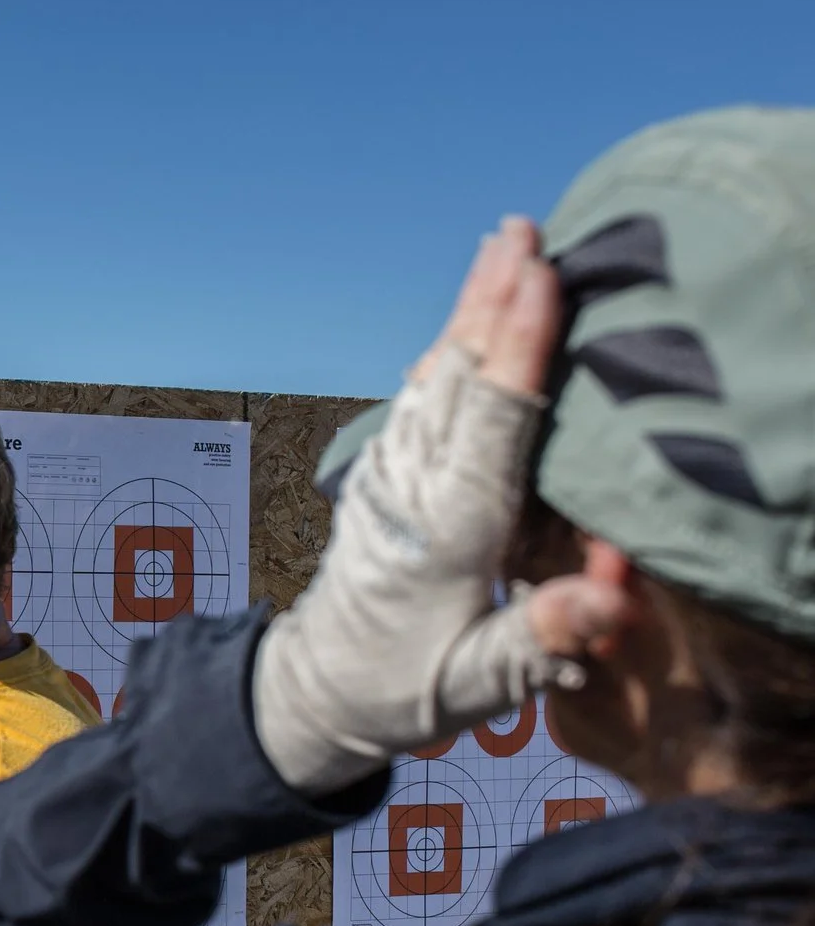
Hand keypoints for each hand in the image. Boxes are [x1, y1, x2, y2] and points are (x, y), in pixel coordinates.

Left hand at [253, 217, 632, 793]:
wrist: (317, 695)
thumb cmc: (404, 692)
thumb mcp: (474, 685)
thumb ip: (538, 639)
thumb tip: (608, 597)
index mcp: (447, 530)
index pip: (491, 422)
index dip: (519, 348)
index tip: (541, 279)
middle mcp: (414, 489)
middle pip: (460, 378)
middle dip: (493, 302)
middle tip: (524, 230)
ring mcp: (392, 477)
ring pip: (436, 377)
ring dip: (470, 309)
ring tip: (500, 245)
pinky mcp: (384, 479)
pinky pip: (419, 398)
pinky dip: (447, 347)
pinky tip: (465, 316)